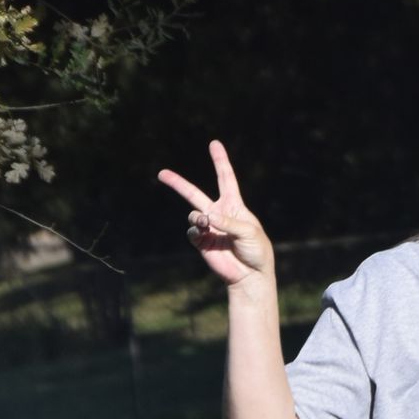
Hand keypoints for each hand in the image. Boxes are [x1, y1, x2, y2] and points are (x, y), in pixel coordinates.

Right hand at [157, 140, 273, 290]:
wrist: (250, 275)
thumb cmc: (256, 250)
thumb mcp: (249, 232)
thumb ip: (229, 222)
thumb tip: (206, 216)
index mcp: (234, 205)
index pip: (225, 178)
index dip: (220, 160)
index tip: (214, 143)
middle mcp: (218, 213)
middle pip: (194, 194)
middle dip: (178, 183)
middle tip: (161, 173)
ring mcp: (209, 228)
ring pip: (193, 215)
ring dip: (198, 218)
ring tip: (207, 224)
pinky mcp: (202, 243)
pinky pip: (192, 232)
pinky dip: (197, 232)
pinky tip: (205, 234)